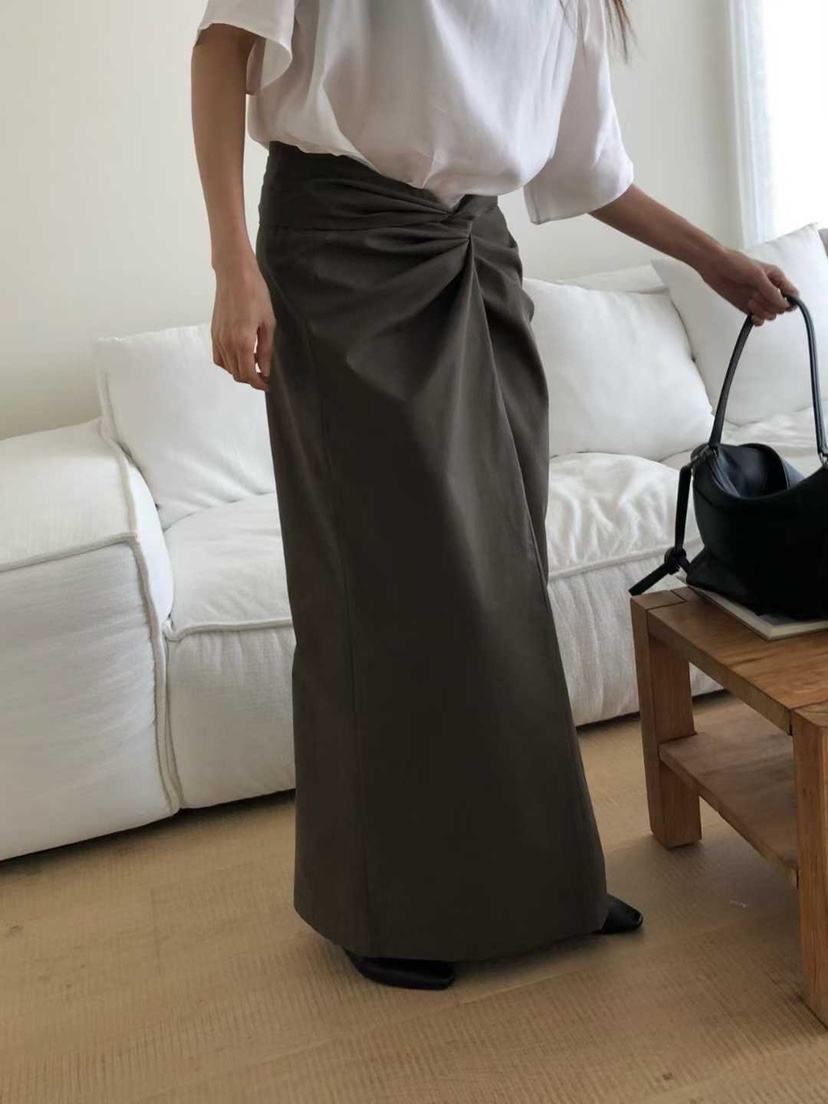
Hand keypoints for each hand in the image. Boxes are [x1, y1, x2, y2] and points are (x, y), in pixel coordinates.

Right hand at [210, 259, 275, 390]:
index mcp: (242, 342)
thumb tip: (265, 369)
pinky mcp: (213, 332)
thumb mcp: (268, 323)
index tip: (267, 384)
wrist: (234, 275)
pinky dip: (228, 363)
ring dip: (240, 371)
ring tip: (254, 364)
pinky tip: (239, 356)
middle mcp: (227, 343)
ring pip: (227, 367)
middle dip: (251, 378)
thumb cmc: (255, 294)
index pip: (248, 374)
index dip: (258, 383)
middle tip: (263, 374)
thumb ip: (265, 350)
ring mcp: (218, 338)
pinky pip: (218, 357)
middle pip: (237, 374)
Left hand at [697, 247, 798, 326]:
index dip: (791, 301)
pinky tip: (751, 315)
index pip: (792, 293)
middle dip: (771, 306)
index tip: (783, 305)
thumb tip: (784, 305)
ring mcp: (758, 299)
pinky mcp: (747, 307)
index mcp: (776, 278)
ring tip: (750, 302)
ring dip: (762, 311)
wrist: (715, 266)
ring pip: (770, 314)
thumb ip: (771, 290)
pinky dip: (757, 320)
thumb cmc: (735, 264)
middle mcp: (769, 289)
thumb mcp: (756, 275)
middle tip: (758, 298)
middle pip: (780, 307)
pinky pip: (758, 319)